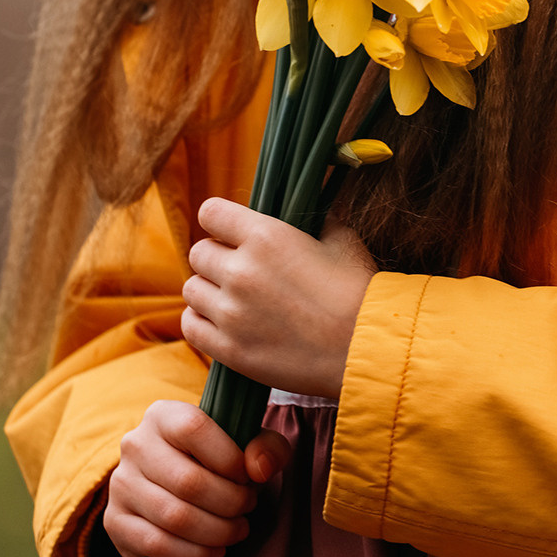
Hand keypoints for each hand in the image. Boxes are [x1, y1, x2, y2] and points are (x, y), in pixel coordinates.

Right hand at [103, 399, 289, 556]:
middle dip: (229, 502)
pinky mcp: (115, 521)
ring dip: (215, 531)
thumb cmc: (217, 457)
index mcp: (163, 414)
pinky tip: (215, 550)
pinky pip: (156, 544)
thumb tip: (259, 468)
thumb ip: (266, 446)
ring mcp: (121, 484)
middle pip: (187, 480)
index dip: (229, 457)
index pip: (194, 428)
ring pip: (173, 516)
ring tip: (237, 530)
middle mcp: (135, 444)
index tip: (248, 476)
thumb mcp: (246, 442)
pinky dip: (193, 554)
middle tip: (248, 508)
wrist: (178, 483)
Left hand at [182, 202, 377, 399]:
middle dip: (216, 256)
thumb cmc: (357, 290)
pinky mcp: (230, 349)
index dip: (220, 220)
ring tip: (232, 297)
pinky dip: (202, 320)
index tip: (231, 230)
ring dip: (208, 289)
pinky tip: (223, 321)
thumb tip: (312, 207)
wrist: (365, 348)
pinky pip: (191, 326)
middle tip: (238, 268)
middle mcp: (240, 271)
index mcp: (265, 236)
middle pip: (198, 252)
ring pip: (191, 289)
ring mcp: (231, 313)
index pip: (210, 212)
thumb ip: (316, 220)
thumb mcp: (341, 239)